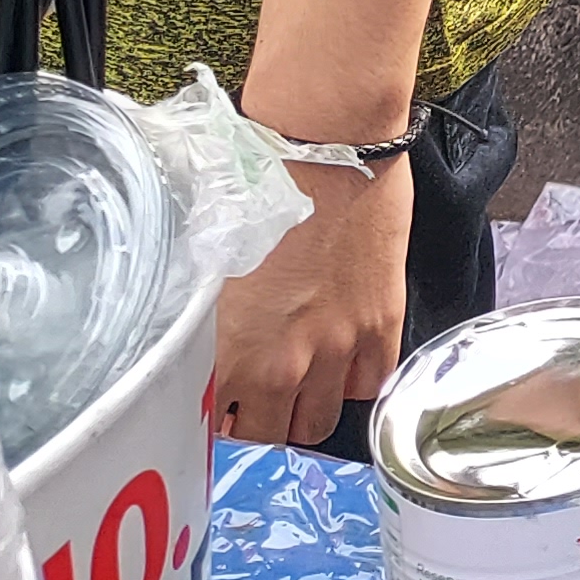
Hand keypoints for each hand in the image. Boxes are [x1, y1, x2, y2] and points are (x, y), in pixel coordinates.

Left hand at [214, 157, 411, 446]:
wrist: (323, 146)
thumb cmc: (257, 188)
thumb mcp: (211, 263)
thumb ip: (206, 322)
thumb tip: (198, 350)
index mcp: (231, 351)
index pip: (217, 428)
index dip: (214, 422)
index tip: (216, 409)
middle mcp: (285, 362)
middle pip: (271, 433)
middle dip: (260, 421)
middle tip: (254, 398)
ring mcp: (338, 346)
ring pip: (319, 422)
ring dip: (304, 409)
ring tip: (296, 383)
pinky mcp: (381, 323)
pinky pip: (369, 385)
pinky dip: (352, 382)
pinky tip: (339, 360)